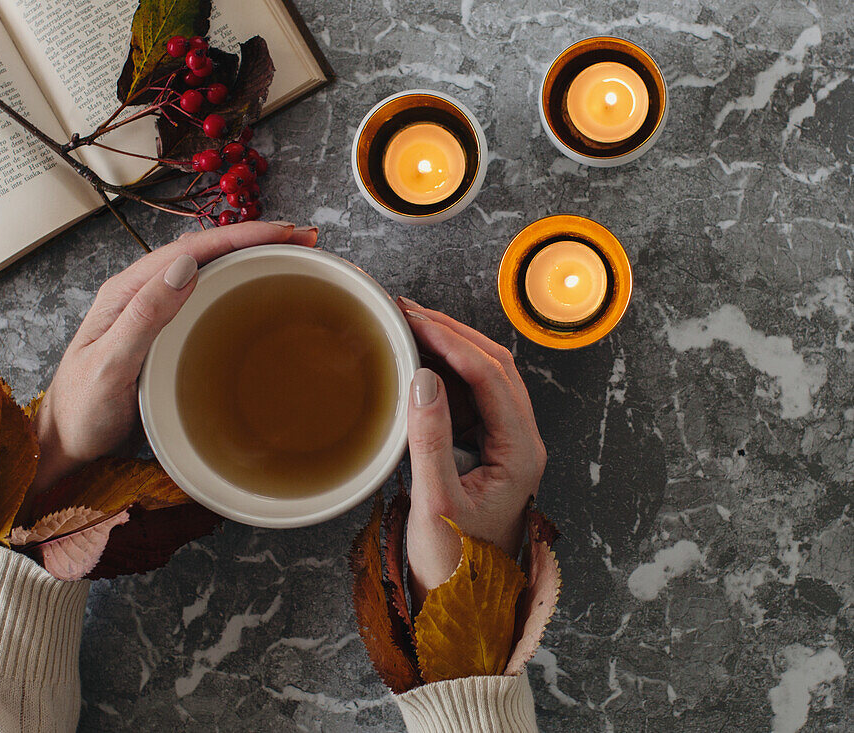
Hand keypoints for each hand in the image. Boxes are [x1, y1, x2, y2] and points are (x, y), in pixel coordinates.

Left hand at [29, 221, 318, 493]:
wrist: (65, 441)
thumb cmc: (82, 409)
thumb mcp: (111, 365)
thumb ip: (144, 317)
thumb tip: (185, 267)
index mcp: (127, 291)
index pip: (192, 249)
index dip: (242, 236)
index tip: (284, 234)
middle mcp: (140, 294)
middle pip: (205, 252)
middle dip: (255, 239)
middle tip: (304, 240)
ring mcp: (152, 312)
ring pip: (207, 271)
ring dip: (249, 259)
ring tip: (291, 257)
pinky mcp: (163, 332)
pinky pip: (204, 298)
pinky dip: (237, 286)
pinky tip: (257, 293)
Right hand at [396, 298, 545, 612]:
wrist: (461, 609)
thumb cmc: (453, 567)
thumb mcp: (436, 504)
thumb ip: (429, 440)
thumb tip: (424, 377)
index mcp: (520, 452)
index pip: (489, 376)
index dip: (449, 339)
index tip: (411, 318)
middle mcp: (521, 442)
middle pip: (494, 367)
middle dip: (451, 332)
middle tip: (406, 311)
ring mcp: (506, 446)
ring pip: (485, 379)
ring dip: (450, 349)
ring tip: (408, 328)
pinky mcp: (486, 453)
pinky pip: (470, 400)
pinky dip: (444, 375)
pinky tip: (417, 366)